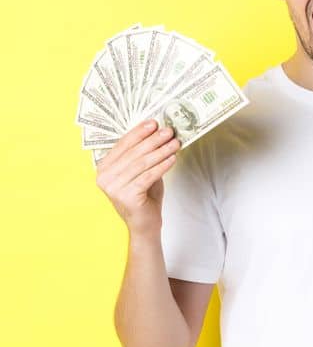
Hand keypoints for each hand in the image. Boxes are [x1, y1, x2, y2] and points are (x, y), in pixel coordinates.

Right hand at [95, 119, 180, 235]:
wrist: (144, 223)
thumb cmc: (144, 195)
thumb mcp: (141, 172)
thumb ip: (143, 155)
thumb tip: (157, 132)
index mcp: (104, 167)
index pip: (122, 145)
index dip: (139, 132)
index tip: (154, 123)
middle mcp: (104, 177)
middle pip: (133, 153)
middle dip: (153, 140)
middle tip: (169, 131)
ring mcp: (113, 187)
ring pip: (141, 164)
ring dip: (161, 151)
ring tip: (175, 143)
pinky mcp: (126, 196)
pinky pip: (148, 176)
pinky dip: (162, 166)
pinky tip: (172, 159)